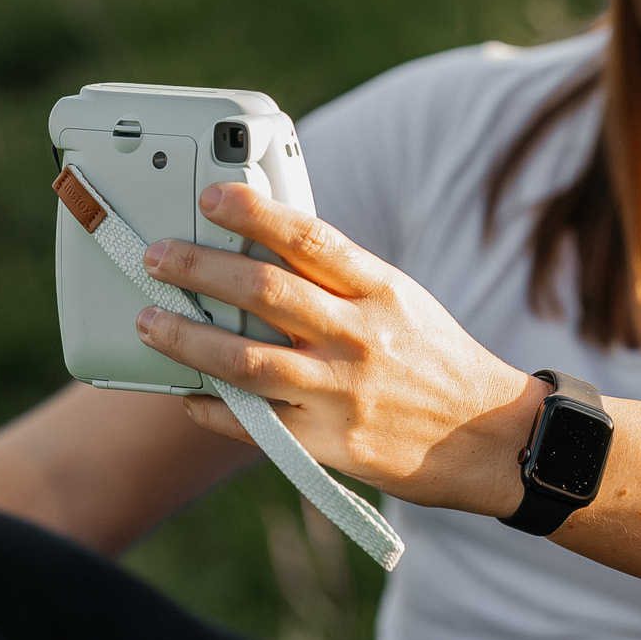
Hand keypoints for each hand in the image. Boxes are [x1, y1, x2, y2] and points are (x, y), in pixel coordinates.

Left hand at [135, 182, 541, 517]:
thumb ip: (339, 279)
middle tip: (157, 256)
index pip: (310, 238)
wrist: (489, 438)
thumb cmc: (432, 359)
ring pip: (245, 361)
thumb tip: (259, 248)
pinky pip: (252, 424)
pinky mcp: (329, 444)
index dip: (255, 212)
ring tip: (151, 323)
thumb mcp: (400, 300)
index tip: (211, 196)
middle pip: (265, 292)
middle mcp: (360, 337)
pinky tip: (186, 394)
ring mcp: (342, 392)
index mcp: (380, 291)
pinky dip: (211, 407)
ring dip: (188, 338)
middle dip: (200, 269)